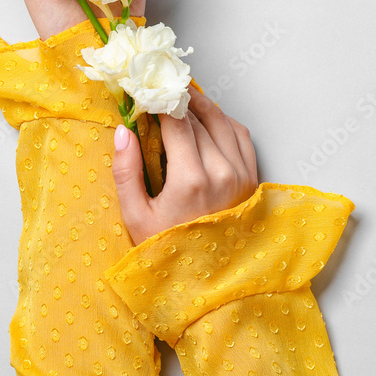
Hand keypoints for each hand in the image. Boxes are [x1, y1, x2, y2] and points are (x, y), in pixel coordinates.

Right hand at [111, 88, 258, 245]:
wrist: (210, 285)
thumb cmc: (168, 252)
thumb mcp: (136, 217)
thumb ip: (126, 171)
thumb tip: (122, 131)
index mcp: (190, 179)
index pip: (176, 120)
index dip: (161, 100)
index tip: (148, 90)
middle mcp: (221, 171)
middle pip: (199, 117)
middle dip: (178, 101)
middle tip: (161, 92)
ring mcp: (241, 174)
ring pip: (222, 121)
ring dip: (202, 106)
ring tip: (183, 99)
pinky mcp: (252, 179)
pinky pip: (240, 135)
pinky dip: (224, 121)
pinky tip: (208, 120)